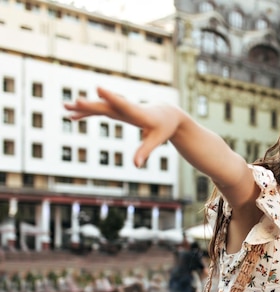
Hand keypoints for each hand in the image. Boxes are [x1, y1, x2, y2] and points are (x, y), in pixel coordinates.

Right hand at [64, 87, 180, 167]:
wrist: (166, 114)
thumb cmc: (163, 127)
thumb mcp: (157, 140)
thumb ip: (145, 151)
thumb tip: (136, 166)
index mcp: (137, 113)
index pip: (123, 105)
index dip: (112, 97)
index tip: (98, 89)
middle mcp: (126, 107)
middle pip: (106, 106)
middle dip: (91, 104)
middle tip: (75, 101)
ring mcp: (120, 108)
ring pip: (99, 106)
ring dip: (83, 107)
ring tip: (65, 106)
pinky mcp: (117, 110)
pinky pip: (99, 111)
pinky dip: (87, 113)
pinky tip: (72, 117)